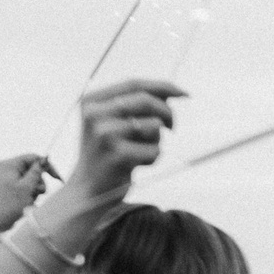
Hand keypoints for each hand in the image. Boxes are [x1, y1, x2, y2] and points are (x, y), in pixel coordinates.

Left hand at [0, 153, 55, 231]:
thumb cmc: (9, 205)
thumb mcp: (27, 187)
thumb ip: (36, 173)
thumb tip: (43, 162)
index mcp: (9, 165)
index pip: (33, 158)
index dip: (47, 166)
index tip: (57, 178)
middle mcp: (6, 169)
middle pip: (31, 169)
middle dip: (39, 181)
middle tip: (40, 192)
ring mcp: (4, 178)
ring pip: (28, 179)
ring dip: (34, 189)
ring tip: (31, 200)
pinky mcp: (5, 187)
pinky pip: (22, 186)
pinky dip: (27, 193)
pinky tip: (26, 203)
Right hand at [61, 78, 183, 209]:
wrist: (88, 190)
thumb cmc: (107, 154)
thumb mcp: (115, 123)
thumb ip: (137, 105)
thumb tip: (173, 92)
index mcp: (91, 101)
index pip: (134, 84)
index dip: (163, 87)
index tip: (185, 94)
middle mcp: (94, 114)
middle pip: (147, 101)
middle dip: (167, 113)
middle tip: (172, 128)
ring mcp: (104, 134)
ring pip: (154, 126)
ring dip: (157, 141)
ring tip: (141, 152)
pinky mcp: (117, 155)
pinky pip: (155, 151)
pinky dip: (153, 158)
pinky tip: (137, 166)